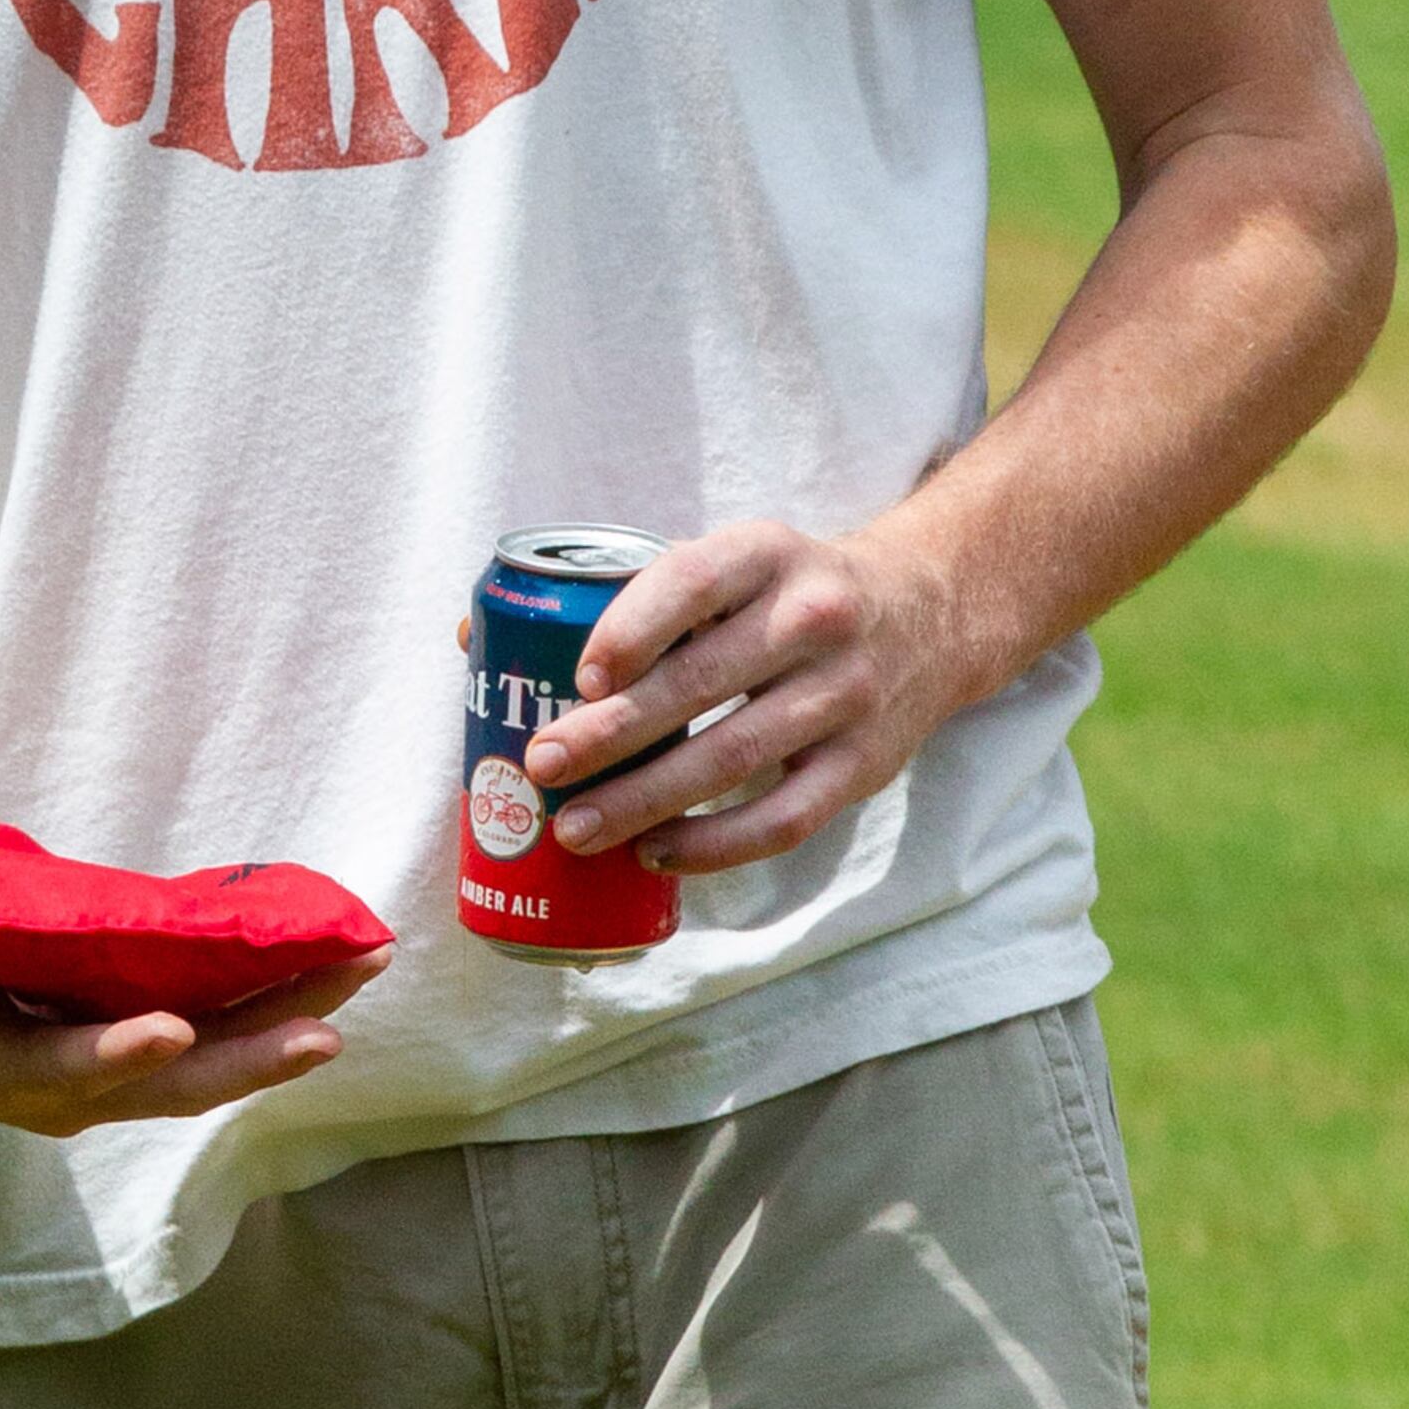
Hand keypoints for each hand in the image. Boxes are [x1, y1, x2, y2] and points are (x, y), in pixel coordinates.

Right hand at [0, 912, 390, 1135]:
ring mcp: (107, 1077)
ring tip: (359, 970)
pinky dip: (267, 1006)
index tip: (171, 1032)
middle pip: (174, 1083)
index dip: (117, 1055)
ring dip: (285, 1022)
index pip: (68, 1070)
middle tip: (331, 1022)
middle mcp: (70, 1091)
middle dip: (255, 1052)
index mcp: (1, 1072)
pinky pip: (210, 1037)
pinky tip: (322, 967)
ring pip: (210, 1064)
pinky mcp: (130, 1049)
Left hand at [519, 517, 969, 878]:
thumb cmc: (786, 594)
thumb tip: (476, 641)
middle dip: (611, 734)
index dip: (632, 626)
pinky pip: (785, 818)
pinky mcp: (865, 765)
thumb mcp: (734, 561)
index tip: (579, 675)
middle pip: (702, 683)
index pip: (694, 580)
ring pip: (734, 758)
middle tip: (541, 766)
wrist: (932, 612)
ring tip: (573, 829)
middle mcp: (815, 617)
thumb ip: (629, 596)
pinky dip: (716, 844)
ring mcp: (846, 695)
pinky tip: (656, 854)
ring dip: (646, 800)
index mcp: (768, 554)